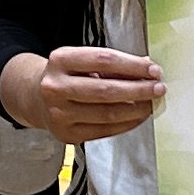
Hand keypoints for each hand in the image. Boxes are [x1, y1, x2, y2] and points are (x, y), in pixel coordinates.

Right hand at [3, 43, 163, 143]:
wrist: (35, 97)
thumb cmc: (66, 76)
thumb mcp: (81, 61)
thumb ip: (111, 64)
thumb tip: (146, 68)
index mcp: (60, 60)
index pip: (103, 60)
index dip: (132, 65)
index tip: (152, 69)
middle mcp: (55, 87)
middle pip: (106, 90)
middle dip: (138, 89)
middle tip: (158, 88)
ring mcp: (59, 114)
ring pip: (107, 113)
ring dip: (136, 109)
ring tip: (151, 103)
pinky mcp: (66, 134)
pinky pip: (104, 130)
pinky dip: (126, 124)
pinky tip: (137, 116)